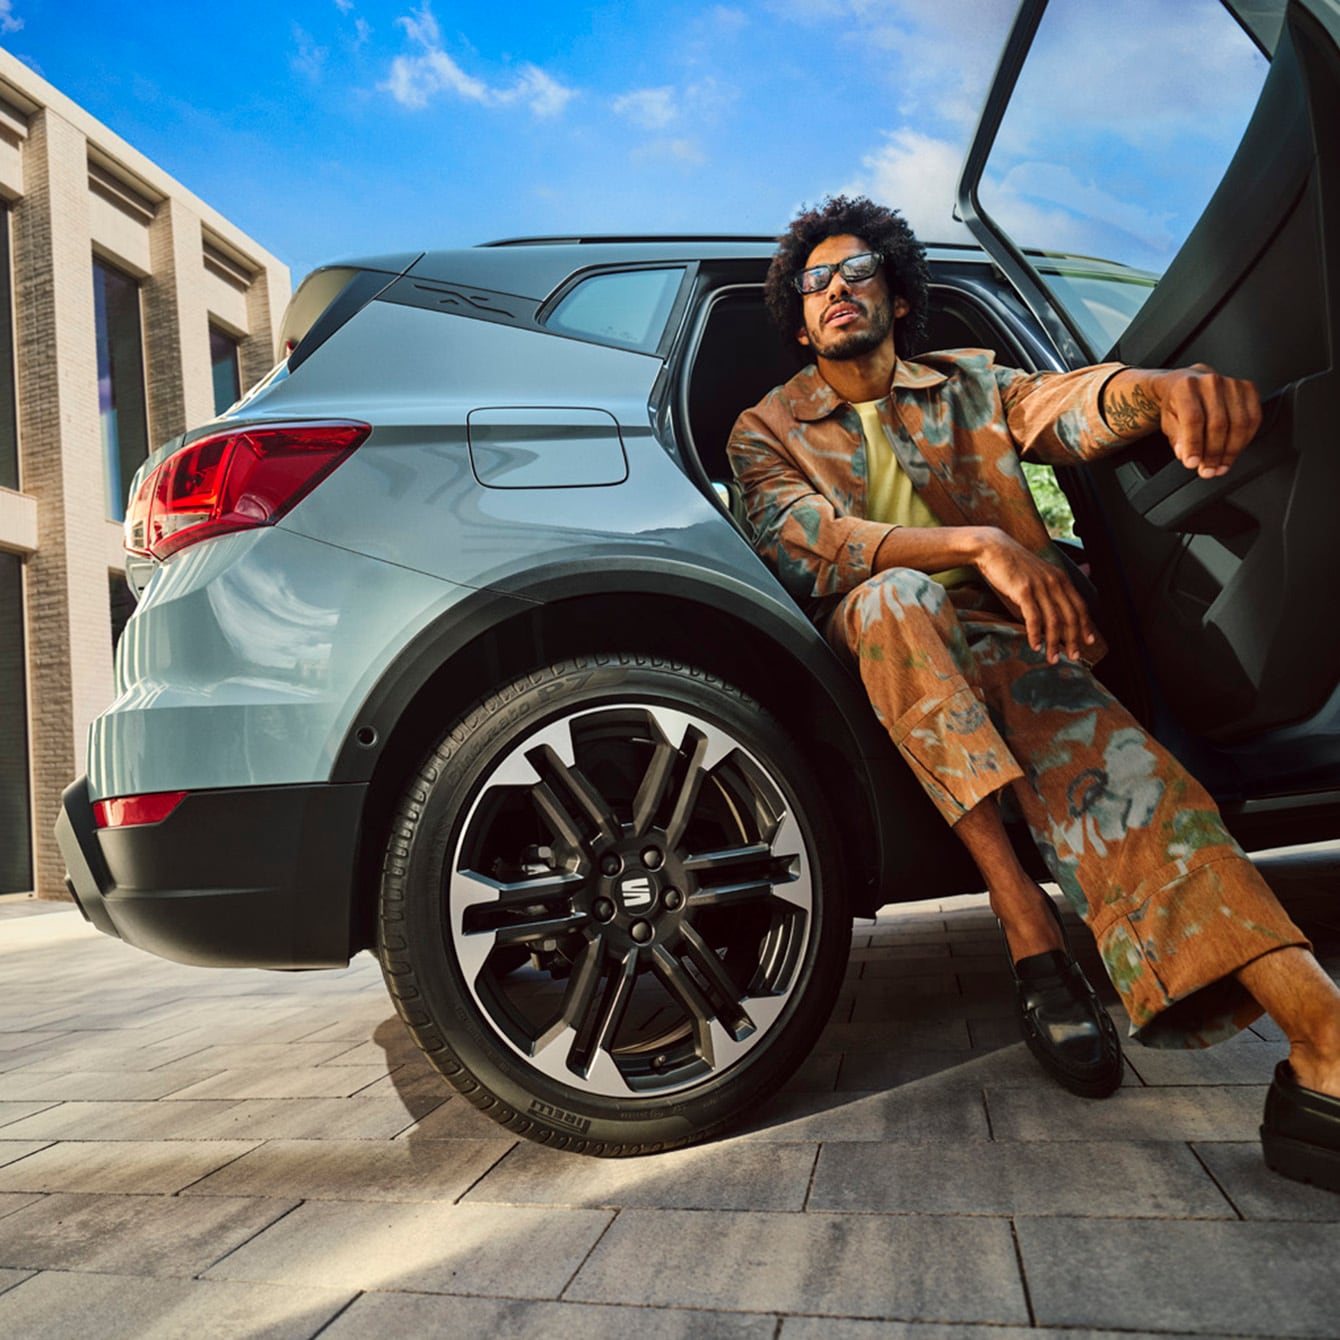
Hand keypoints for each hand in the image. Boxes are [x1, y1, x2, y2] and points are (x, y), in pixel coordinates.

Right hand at [973, 528, 1096, 663]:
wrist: (993, 548)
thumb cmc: (1012, 564)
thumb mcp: (1038, 572)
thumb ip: (1049, 587)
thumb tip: (1055, 607)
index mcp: (1060, 578)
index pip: (1080, 605)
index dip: (1086, 625)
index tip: (1088, 641)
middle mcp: (1054, 582)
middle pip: (1071, 616)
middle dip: (1073, 640)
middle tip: (1073, 657)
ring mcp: (1039, 586)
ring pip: (1054, 620)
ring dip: (1054, 643)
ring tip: (1052, 658)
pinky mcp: (1023, 590)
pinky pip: (1034, 618)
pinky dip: (1036, 635)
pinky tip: (1035, 646)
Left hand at [1144, 365, 1260, 478]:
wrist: (1189, 384)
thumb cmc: (1178, 404)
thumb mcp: (1169, 422)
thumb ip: (1177, 438)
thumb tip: (1186, 454)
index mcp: (1186, 387)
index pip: (1194, 419)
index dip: (1194, 445)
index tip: (1193, 464)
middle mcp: (1210, 382)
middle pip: (1218, 423)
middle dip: (1214, 453)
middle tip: (1208, 470)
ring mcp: (1232, 384)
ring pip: (1239, 423)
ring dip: (1231, 451)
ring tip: (1220, 466)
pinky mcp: (1248, 389)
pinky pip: (1253, 419)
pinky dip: (1245, 440)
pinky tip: (1234, 452)